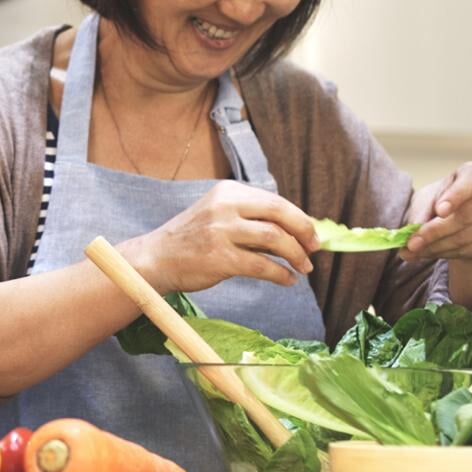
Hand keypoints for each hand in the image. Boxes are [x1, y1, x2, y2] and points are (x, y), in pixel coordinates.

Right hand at [122, 180, 319, 292]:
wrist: (156, 258)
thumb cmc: (191, 240)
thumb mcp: (218, 216)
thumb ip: (250, 218)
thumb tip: (295, 231)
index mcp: (227, 191)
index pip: (274, 201)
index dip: (299, 218)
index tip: (312, 234)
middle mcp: (224, 206)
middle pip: (279, 213)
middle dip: (304, 231)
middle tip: (314, 248)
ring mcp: (221, 231)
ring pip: (274, 238)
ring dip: (296, 255)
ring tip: (304, 268)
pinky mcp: (220, 258)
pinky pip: (262, 265)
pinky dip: (280, 274)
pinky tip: (287, 280)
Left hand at [401, 161, 471, 263]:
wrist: (460, 217)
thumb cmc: (442, 199)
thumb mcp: (428, 197)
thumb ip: (421, 210)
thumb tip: (413, 229)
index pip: (470, 182)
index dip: (456, 197)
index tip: (439, 211)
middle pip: (465, 217)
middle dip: (435, 232)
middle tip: (412, 243)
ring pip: (465, 238)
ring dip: (436, 247)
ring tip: (414, 249)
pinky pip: (468, 251)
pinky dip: (445, 254)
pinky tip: (430, 251)